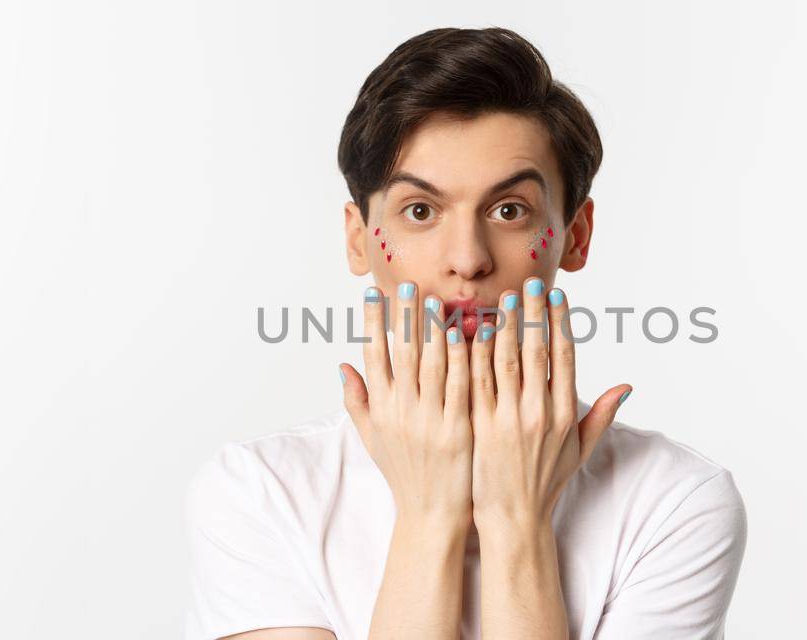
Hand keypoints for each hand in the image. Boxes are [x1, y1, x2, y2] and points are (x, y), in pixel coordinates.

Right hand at [340, 281, 473, 523]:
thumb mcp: (372, 438)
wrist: (430, 515)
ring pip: (433, 364)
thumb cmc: (404, 474)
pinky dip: (463, 358)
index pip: (373, 355)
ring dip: (435, 329)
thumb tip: (341, 365)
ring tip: (437, 299)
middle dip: (405, 315)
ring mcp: (430, 420)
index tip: (374, 293)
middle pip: (403, 352)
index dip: (374, 323)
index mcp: (381, 409)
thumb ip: (357, 400)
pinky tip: (464, 333)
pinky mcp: (457, 429)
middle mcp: (402, 411)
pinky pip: (462, 385)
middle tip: (408, 283)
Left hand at [468, 277, 629, 526]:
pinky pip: (476, 383)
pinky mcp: (481, 428)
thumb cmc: (546, 482)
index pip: (564, 357)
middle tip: (528, 283)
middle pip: (536, 352)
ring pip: (505, 362)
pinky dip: (473, 354)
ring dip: (505, 326)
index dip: (560, 323)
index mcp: (564, 414)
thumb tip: (626, 386)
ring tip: (501, 298)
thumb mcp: (580, 450)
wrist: (514, 518)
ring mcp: (509, 420)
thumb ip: (600, 415)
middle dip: (533, 314)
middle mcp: (539, 413)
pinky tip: (470, 330)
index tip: (555, 296)